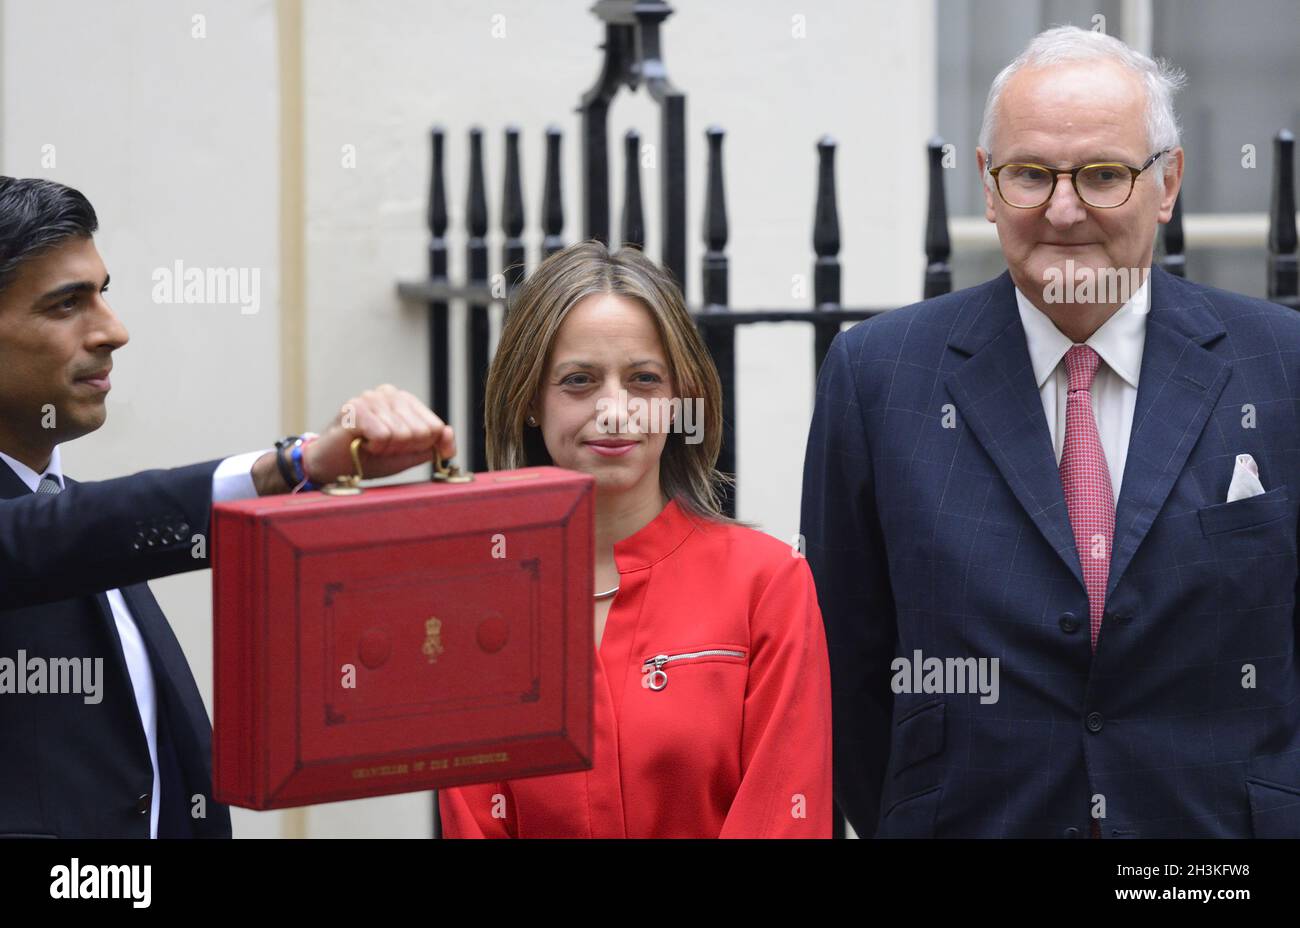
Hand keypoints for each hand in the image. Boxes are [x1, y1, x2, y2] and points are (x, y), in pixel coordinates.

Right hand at [303, 384, 455, 484]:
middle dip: (402, 449)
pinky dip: (374, 447)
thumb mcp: (408, 455)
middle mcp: (389, 393)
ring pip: (402, 434)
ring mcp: (371, 398)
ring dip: (386, 449)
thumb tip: (448, 434)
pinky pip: (383, 435)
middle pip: (421, 432)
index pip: (436, 427)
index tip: (399, 448)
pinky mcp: (355, 408)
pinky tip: (361, 442)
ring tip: (369, 445)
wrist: (332, 466)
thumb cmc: (369, 458)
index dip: (420, 447)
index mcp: (405, 401)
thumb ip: (433, 446)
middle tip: (381, 448)